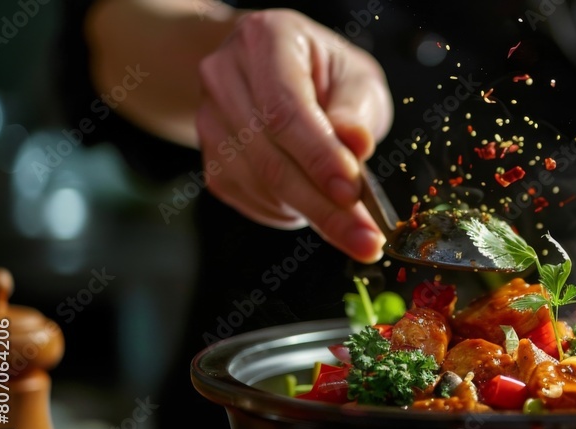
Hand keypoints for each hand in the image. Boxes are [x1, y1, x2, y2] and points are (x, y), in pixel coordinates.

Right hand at [196, 9, 392, 262]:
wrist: (278, 74)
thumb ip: (356, 109)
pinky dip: (289, 214)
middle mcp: (225, 76)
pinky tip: (316, 208)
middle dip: (323, 206)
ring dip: (311, 215)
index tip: (352, 193)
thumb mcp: (355, 77)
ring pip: (258, 185)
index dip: (318, 157)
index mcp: (265, 40)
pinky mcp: (212, 158)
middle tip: (365, 240)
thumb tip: (356, 145)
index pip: (285, 110)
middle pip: (269, 156)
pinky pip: (251, 200)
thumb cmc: (326, 75)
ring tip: (353, 228)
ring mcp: (210, 119)